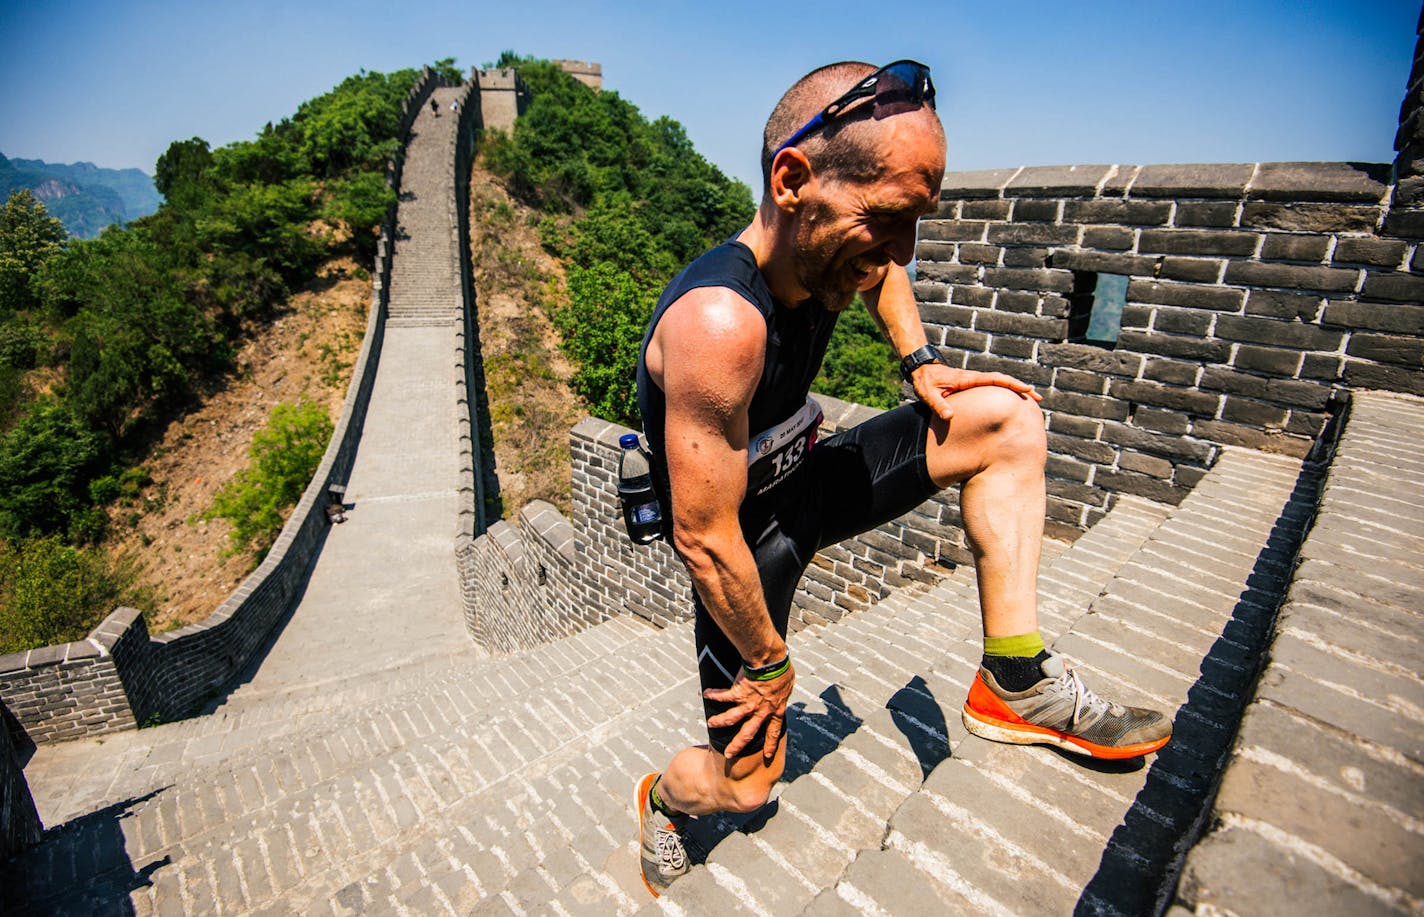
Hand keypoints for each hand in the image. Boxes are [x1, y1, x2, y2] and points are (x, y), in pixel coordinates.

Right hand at [703, 662, 795, 760]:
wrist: (771, 662)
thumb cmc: (782, 669)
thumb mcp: (788, 685)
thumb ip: (783, 692)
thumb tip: (783, 688)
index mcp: (775, 710)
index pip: (773, 731)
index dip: (770, 744)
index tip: (767, 756)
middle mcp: (761, 711)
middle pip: (748, 734)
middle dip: (737, 745)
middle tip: (728, 754)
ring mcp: (748, 703)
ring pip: (731, 718)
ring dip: (719, 721)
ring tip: (710, 723)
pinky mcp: (738, 692)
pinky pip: (723, 696)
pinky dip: (714, 694)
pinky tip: (706, 693)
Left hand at [911, 363, 1041, 421]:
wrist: (922, 370)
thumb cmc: (925, 382)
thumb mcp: (929, 395)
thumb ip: (938, 405)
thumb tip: (949, 417)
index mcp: (968, 379)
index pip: (995, 379)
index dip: (1011, 384)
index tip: (1026, 389)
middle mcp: (975, 379)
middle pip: (1003, 382)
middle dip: (1020, 388)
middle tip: (1038, 398)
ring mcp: (975, 382)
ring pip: (1000, 385)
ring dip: (1015, 391)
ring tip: (1031, 401)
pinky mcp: (973, 386)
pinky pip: (993, 388)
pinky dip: (1005, 393)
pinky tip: (1011, 403)